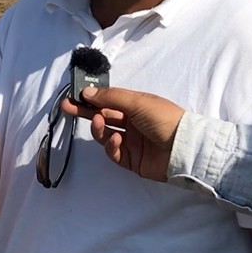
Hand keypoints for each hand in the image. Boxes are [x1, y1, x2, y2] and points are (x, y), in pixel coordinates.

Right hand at [59, 86, 184, 181]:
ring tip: (98, 122)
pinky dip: (111, 146)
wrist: (184, 148)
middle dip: (85, 112)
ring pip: (105, 135)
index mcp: (135, 106)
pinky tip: (116, 140)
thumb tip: (87, 92)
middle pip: (103, 117)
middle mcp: (131, 122)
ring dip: (99, 129)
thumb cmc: (164, 118)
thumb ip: (110, 98)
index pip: (108, 100)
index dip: (91, 98)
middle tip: (67, 107)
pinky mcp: (131, 160)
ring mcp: (131, 142)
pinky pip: (114, 153)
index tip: (74, 96)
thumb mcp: (137, 102)